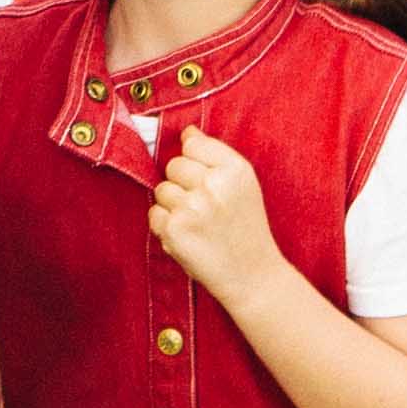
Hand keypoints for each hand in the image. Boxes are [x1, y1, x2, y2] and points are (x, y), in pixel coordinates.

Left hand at [147, 128, 290, 306]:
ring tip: (198, 223)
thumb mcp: (244, 184)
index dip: (195, 162)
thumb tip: (187, 132)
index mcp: (234, 170)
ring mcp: (191, 208)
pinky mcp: (174, 230)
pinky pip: (154, 214)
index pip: (193, 144)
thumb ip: (214, 154)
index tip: (207, 180)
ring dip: (174, 206)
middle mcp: (213, 185)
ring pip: (161, 189)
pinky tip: (189, 236)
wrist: (253, 276)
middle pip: (174, 165)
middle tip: (204, 207)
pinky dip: (165, 226)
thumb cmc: (245, 227)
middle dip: (183, 184)